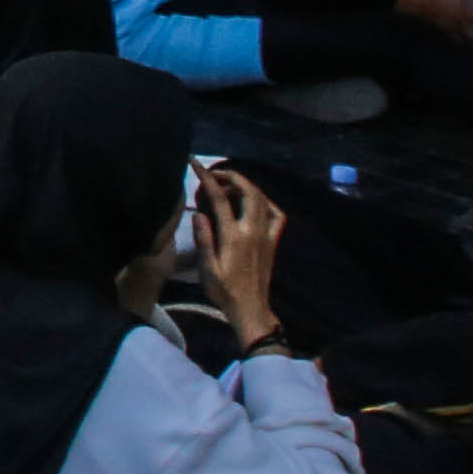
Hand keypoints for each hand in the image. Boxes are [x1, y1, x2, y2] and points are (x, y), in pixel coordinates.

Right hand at [194, 164, 286, 343]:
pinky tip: (254, 204)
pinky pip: (276, 215)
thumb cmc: (224, 291)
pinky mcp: (273, 242)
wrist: (250, 308)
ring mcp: (266, 235)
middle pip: (248, 191)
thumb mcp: (207, 269)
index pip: (220, 198)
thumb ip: (204, 240)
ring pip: (262, 199)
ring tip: (228, 187)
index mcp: (234, 236)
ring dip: (246, 186)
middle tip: (214, 173)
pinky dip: (266, 202)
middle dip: (231, 176)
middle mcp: (253, 231)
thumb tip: (198, 213)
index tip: (196, 165)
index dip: (208, 178)